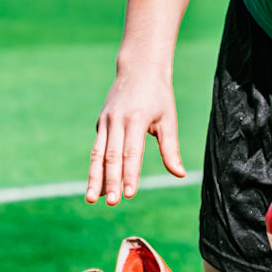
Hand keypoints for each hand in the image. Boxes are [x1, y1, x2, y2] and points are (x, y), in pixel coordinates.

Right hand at [86, 64, 184, 204]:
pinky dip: (95, 168)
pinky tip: (96, 185)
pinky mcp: (101, 123)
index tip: (128, 194)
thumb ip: (170, 148)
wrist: (138, 69)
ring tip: (92, 199)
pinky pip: (97, 148)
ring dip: (94, 178)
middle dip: (111, 181)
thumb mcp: (168, 119)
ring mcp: (106, 121)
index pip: (132, 153)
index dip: (130, 175)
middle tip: (111, 203)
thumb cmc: (158, 95)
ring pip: (98, 154)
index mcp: (137, 119)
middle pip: (112, 156)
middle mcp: (117, 121)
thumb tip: (179, 174)